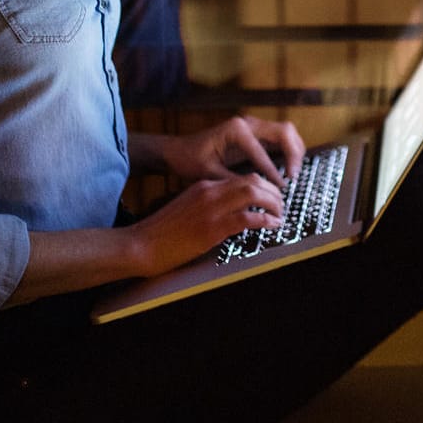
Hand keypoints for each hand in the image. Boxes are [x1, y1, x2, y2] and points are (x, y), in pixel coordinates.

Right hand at [128, 173, 285, 275]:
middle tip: (281, 204)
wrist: (140, 244)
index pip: (241, 177)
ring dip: (273, 202)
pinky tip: (272, 224)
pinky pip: (247, 218)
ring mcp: (211, 209)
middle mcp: (209, 192)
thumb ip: (208, 205)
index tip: (272, 195)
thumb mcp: (187, 209)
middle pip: (252, 180)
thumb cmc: (161, 232)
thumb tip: (232, 212)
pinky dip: (265, 219)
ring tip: (280, 213)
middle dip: (273, 191)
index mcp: (204, 186)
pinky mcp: (211, 228)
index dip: (262, 185)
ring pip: (253, 193)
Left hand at [160, 116, 305, 188]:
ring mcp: (253, 124)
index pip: (263, 152)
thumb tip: (256, 192)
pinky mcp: (255, 131)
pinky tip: (289, 167)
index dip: (273, 172)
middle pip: (284, 132)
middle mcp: (247, 122)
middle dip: (293, 155)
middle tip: (293, 177)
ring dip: (294, 151)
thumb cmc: (190, 160)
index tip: (280, 188)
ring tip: (293, 172)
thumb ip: (233, 180)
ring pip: (286, 131)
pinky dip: (289, 149)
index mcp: (236, 130)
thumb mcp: (209, 173)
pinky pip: (280, 136)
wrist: (179, 150)